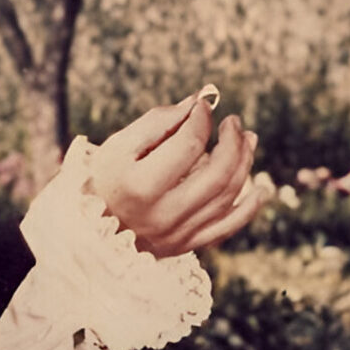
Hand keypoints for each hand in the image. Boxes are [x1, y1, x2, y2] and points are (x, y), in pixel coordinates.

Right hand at [94, 93, 260, 257]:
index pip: (187, 145)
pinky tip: (260, 190)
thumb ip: (157, 122)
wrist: (88, 232)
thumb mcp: (118, 147)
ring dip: (245, 165)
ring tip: (248, 140)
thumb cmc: (103, 180)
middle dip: (233, 142)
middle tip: (234, 122)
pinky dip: (248, 209)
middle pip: (217, 174)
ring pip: (227, 197)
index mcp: (140, 185)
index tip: (203, 106)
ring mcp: (176, 234)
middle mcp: (161, 214)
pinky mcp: (185, 246)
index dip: (201, 119)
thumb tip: (196, 102)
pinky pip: (227, 228)